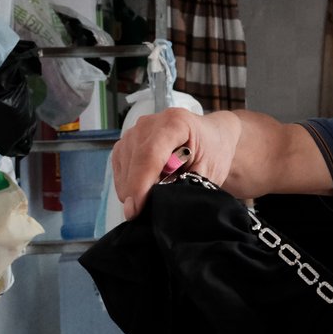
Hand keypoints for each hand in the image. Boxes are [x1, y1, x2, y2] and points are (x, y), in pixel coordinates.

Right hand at [111, 108, 240, 219]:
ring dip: (137, 189)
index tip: (136, 210)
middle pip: (133, 164)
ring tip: (163, 186)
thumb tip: (162, 205)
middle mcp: (149, 124)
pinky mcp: (124, 145)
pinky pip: (120, 173)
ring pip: (124, 172)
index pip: (150, 154)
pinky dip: (131, 186)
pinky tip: (152, 184)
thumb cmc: (212, 152)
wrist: (210, 138)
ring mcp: (133, 133)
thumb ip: (185, 185)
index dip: (141, 184)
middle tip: (162, 203)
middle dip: (139, 193)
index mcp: (175, 123)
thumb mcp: (208, 171)